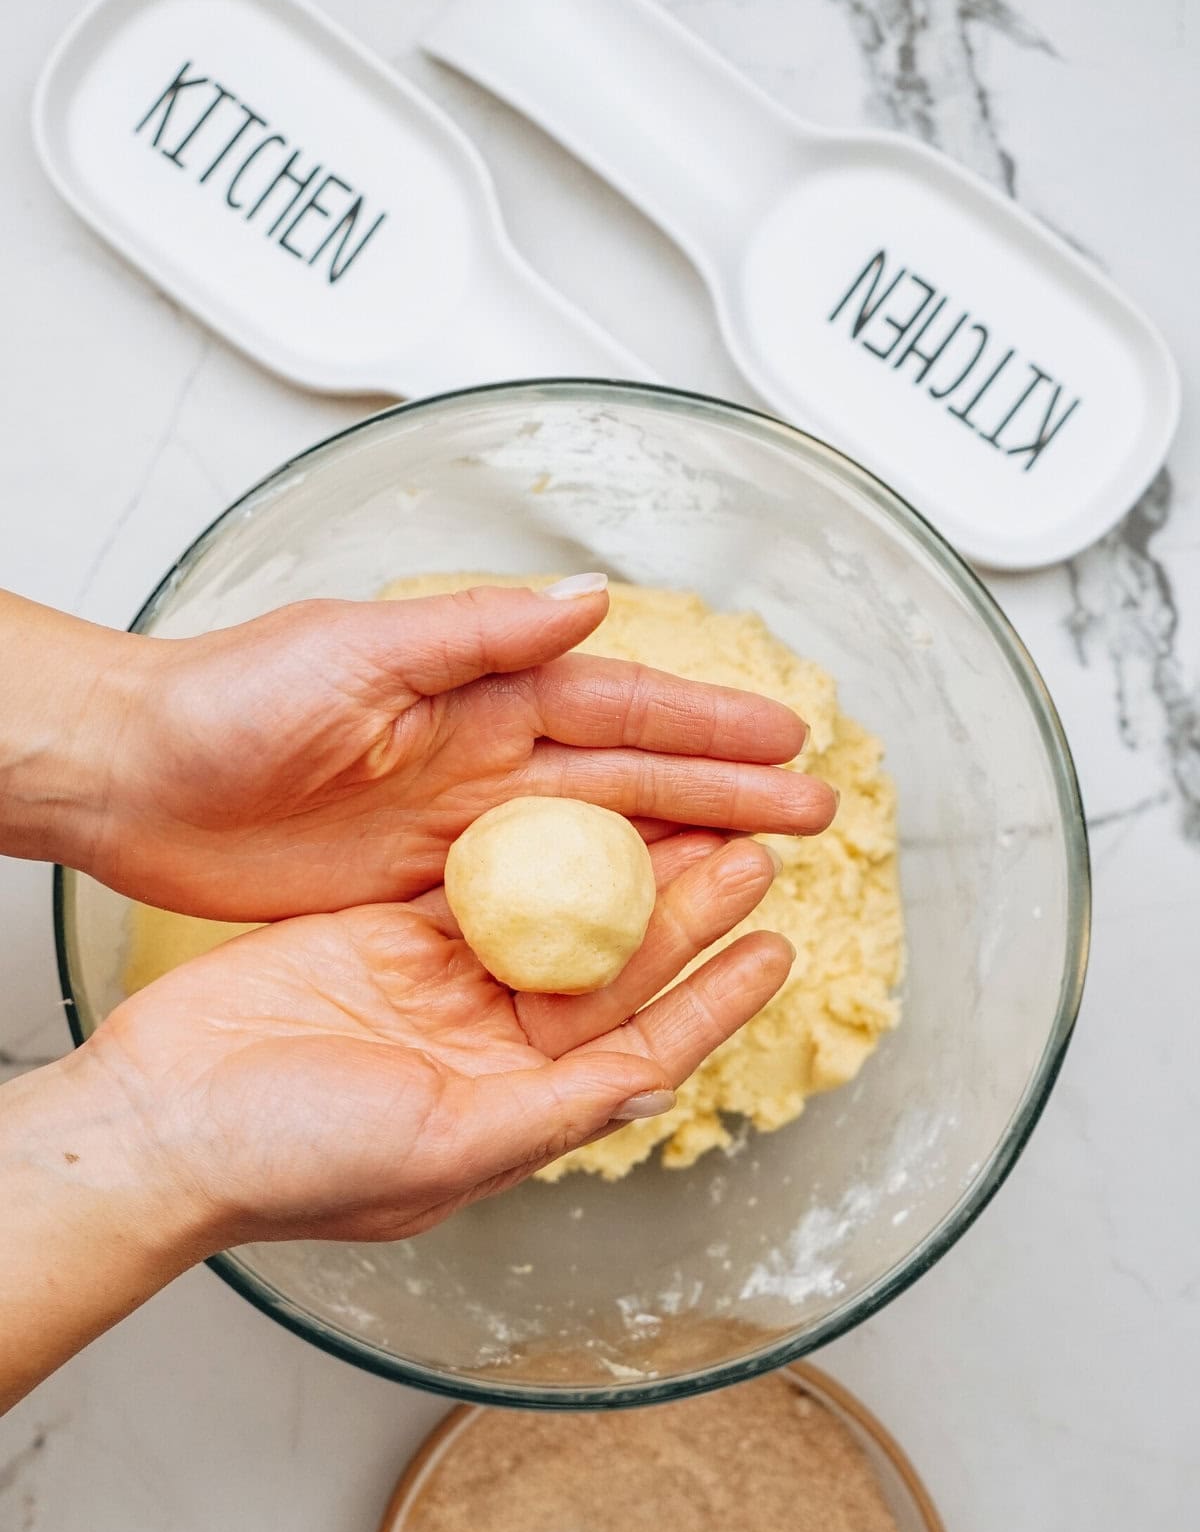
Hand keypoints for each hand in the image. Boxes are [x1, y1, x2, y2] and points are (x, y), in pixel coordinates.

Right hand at [77, 832, 787, 1244]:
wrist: (160, 1118)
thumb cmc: (293, 1160)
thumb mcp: (443, 1146)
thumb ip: (555, 1113)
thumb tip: (658, 1094)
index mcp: (514, 1106)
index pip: (641, 1048)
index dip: (713, 1000)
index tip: (776, 951)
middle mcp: (488, 1047)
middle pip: (610, 969)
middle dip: (684, 912)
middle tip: (751, 851)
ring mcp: (437, 987)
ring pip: (555, 914)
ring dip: (620, 868)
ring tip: (690, 814)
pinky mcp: (384, 935)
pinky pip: (475, 881)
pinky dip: (527, 845)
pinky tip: (580, 803)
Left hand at [88, 577, 833, 918]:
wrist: (137, 776)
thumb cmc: (228, 699)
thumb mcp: (354, 651)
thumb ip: (474, 634)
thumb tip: (590, 600)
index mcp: (478, 689)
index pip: (619, 706)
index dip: (707, 727)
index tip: (787, 743)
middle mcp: (485, 756)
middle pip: (632, 778)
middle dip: (726, 793)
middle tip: (815, 814)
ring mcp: (461, 826)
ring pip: (598, 845)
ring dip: (682, 854)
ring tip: (762, 872)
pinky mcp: (423, 890)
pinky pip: (534, 905)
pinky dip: (597, 915)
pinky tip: (648, 931)